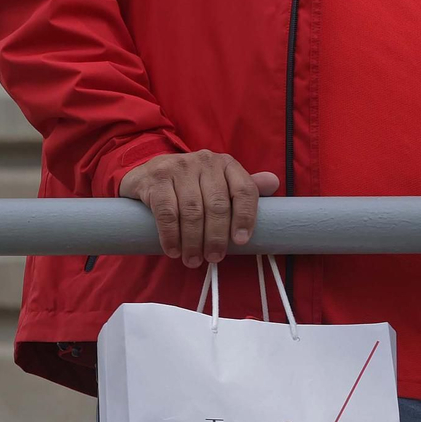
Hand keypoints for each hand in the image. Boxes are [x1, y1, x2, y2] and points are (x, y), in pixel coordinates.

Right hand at [119, 151, 280, 266]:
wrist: (147, 173)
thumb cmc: (189, 185)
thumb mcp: (217, 183)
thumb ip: (242, 188)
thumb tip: (274, 183)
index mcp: (225, 164)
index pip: (244, 189)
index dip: (245, 216)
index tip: (241, 241)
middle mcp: (204, 161)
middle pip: (217, 205)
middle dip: (217, 237)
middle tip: (214, 258)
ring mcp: (179, 167)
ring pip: (192, 211)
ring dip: (193, 242)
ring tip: (193, 260)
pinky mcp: (156, 178)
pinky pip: (167, 212)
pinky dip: (171, 236)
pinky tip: (173, 250)